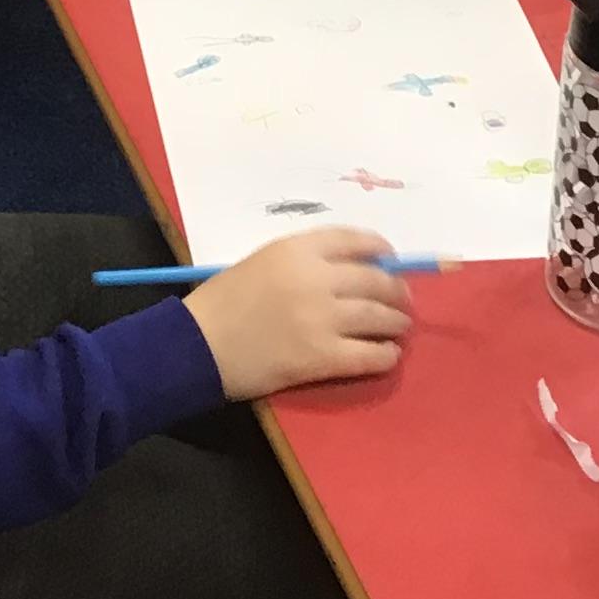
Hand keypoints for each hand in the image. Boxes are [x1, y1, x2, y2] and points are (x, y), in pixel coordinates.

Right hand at [184, 229, 413, 398]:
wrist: (196, 345)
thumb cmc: (221, 301)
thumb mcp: (261, 261)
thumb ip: (302, 262)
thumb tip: (349, 271)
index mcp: (297, 250)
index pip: (355, 240)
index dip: (381, 249)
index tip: (391, 258)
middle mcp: (316, 279)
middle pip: (376, 281)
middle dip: (397, 292)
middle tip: (403, 301)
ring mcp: (323, 319)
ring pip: (379, 318)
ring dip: (396, 323)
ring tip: (400, 328)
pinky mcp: (322, 357)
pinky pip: (370, 355)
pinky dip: (385, 355)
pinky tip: (387, 355)